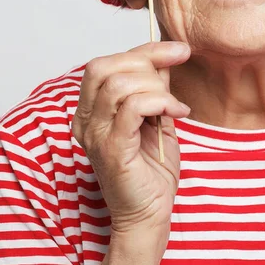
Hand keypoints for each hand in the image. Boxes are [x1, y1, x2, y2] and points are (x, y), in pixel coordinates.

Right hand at [72, 41, 190, 241]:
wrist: (150, 214)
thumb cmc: (151, 168)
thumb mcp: (155, 116)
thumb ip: (154, 87)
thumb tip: (165, 57)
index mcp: (91, 110)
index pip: (106, 63)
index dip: (143, 49)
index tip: (178, 49)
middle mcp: (85, 120)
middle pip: (104, 66)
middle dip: (146, 60)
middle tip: (177, 68)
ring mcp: (95, 135)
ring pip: (117, 84)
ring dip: (155, 86)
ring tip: (174, 105)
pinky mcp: (111, 149)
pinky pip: (132, 107)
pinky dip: (160, 102)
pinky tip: (178, 113)